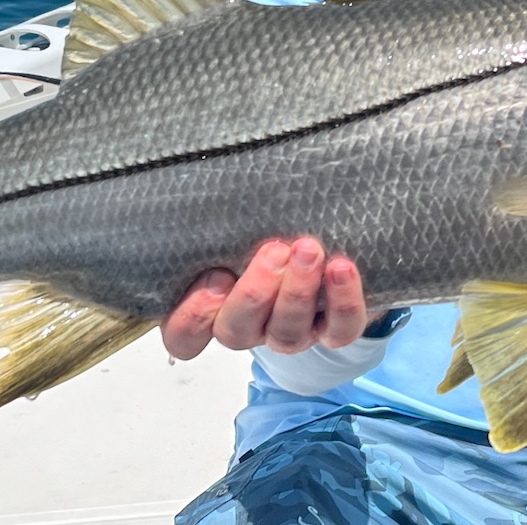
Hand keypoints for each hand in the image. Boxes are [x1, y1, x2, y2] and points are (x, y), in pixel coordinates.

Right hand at [160, 237, 374, 359]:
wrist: (320, 244)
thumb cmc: (262, 230)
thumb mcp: (233, 226)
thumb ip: (215, 222)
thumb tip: (210, 191)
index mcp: (213, 309)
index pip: (184, 334)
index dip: (194, 315)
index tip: (214, 275)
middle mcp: (249, 326)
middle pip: (237, 330)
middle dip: (255, 292)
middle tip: (273, 249)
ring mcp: (290, 333)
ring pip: (286, 333)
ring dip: (298, 290)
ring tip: (308, 250)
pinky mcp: (332, 331)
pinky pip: (339, 331)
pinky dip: (343, 302)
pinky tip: (342, 268)